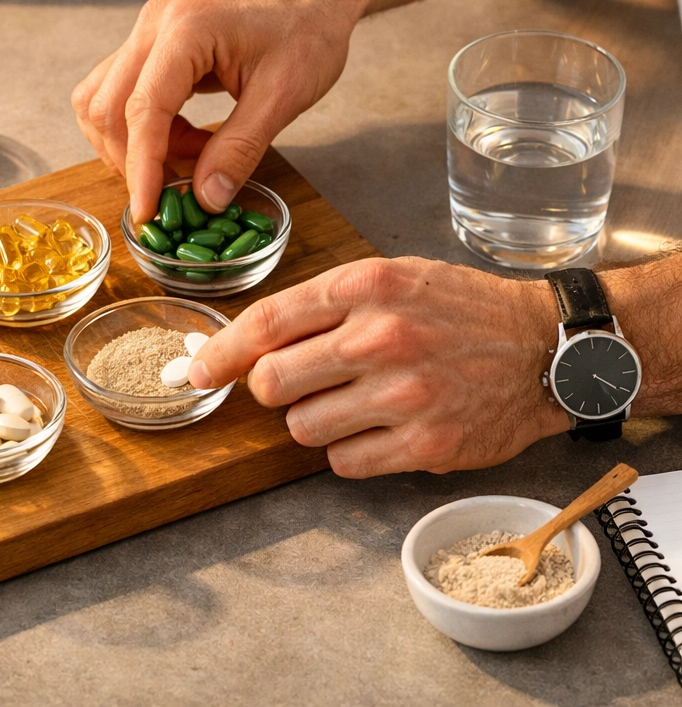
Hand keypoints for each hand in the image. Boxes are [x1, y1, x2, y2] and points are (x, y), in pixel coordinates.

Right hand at [71, 0, 367, 221]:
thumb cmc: (309, 23)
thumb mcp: (284, 94)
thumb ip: (240, 148)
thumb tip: (206, 199)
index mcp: (185, 30)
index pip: (142, 110)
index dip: (141, 168)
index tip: (146, 212)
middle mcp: (154, 25)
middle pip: (106, 106)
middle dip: (130, 160)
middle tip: (173, 192)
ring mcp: (149, 30)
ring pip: (102, 99)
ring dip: (131, 142)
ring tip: (187, 157)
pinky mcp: (155, 41)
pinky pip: (123, 90)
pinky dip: (144, 125)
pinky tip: (186, 136)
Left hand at [188, 257, 568, 476]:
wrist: (544, 346)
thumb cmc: (459, 309)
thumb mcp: (391, 279)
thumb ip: (323, 306)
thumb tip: (251, 344)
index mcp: (366, 286)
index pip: (266, 322)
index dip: (221, 353)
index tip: (197, 371)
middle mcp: (380, 337)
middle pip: (271, 382)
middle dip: (271, 389)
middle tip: (296, 383)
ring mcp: (404, 394)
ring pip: (302, 428)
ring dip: (312, 421)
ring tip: (351, 402)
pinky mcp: (426, 443)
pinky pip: (343, 463)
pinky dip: (347, 451)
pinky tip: (376, 428)